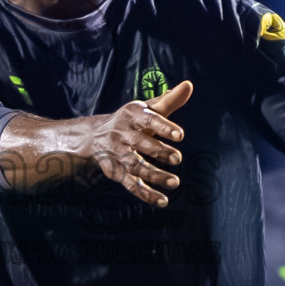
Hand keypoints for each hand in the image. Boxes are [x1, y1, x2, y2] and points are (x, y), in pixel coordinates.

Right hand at [86, 80, 192, 206]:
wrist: (95, 136)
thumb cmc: (132, 120)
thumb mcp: (147, 108)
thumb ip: (169, 100)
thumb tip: (189, 85)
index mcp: (133, 115)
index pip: (150, 120)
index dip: (164, 127)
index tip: (180, 135)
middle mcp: (122, 133)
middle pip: (141, 143)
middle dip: (159, 151)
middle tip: (177, 159)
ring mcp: (117, 154)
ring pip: (135, 166)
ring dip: (154, 175)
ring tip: (175, 182)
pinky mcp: (115, 171)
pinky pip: (130, 184)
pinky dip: (145, 193)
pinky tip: (162, 201)